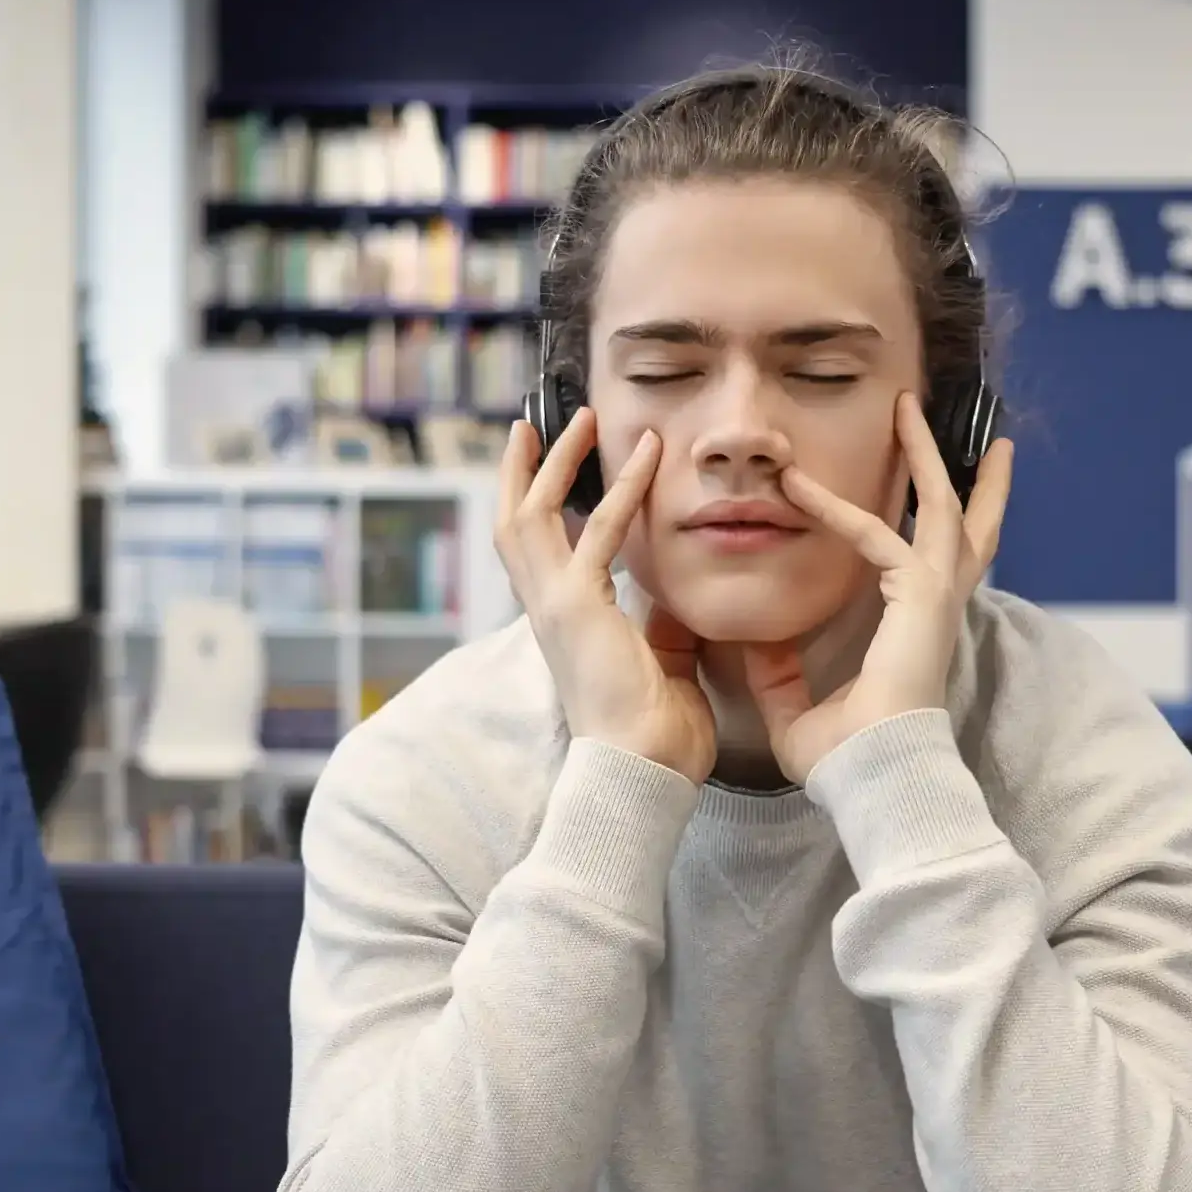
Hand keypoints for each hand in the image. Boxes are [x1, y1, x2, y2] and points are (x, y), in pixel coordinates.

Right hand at [496, 408, 717, 784]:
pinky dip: (623, 487)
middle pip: (514, 524)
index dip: (534, 507)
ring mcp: (553, 607)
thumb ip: (664, 628)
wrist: (642, 773)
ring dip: (558, 462)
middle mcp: (546, 611)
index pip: (535, 554)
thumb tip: (677, 598)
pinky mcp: (575, 607)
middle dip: (523, 471)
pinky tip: (646, 453)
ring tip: (584, 419)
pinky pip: (599, 531)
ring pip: (534, 515)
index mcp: (563, 625)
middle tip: (535, 424)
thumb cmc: (655, 737)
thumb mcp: (664, 666)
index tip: (544, 471)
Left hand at [742, 392, 1014, 785]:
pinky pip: (877, 535)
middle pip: (966, 524)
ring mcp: (937, 595)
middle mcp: (938, 605)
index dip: (893, 524)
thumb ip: (778, 676)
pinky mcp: (922, 595)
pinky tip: (799, 485)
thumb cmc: (848, 756)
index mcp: (919, 628)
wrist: (874, 773)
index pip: (917, 561)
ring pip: (942, 506)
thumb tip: (753, 645)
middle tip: (976, 437)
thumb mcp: (798, 711)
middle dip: (968, 477)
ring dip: (925, 456)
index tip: (883, 499)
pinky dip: (836, 508)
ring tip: (912, 410)